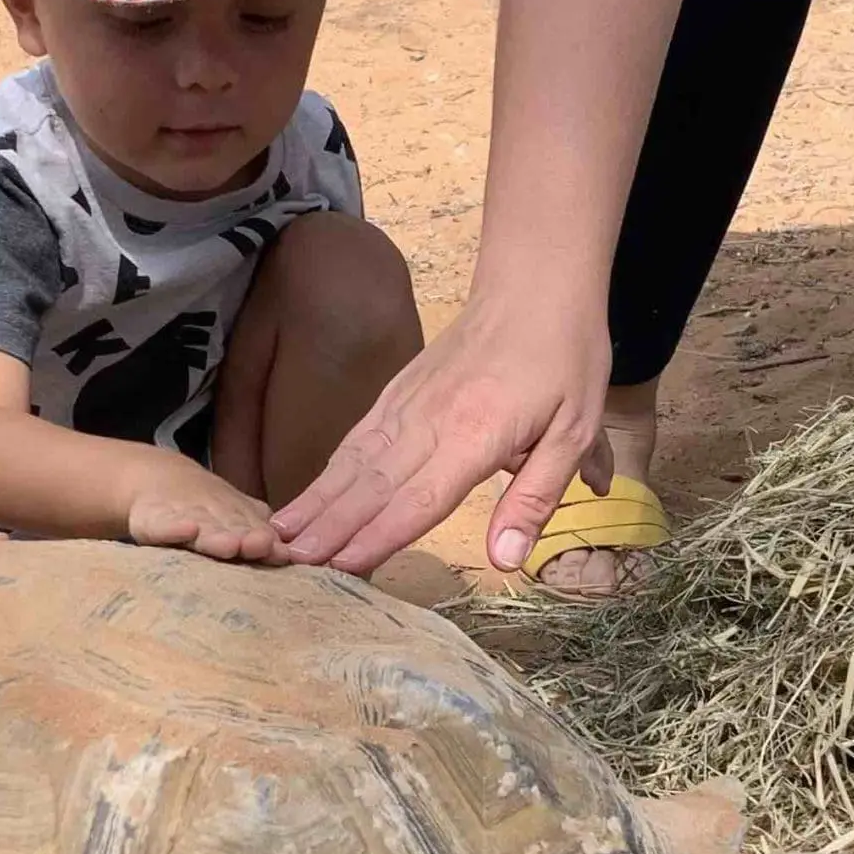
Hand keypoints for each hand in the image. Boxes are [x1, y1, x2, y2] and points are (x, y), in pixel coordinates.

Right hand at [126, 462, 284, 563]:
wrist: (156, 480)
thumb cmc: (205, 510)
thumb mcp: (232, 517)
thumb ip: (257, 531)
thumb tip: (287, 551)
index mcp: (235, 520)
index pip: (254, 531)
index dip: (266, 540)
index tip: (279, 551)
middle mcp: (211, 518)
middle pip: (231, 529)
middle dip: (246, 538)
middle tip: (261, 545)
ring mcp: (180, 518)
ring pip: (201, 529)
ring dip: (216, 537)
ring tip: (230, 545)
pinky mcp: (152, 522)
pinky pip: (162, 527)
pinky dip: (173, 528)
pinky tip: (186, 529)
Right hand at [272, 293, 613, 576]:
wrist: (534, 286)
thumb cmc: (565, 361)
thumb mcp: (575, 432)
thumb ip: (536, 496)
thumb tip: (505, 559)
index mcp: (475, 435)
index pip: (419, 498)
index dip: (378, 536)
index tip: (341, 566)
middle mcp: (429, 421)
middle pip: (372, 484)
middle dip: (329, 527)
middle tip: (285, 563)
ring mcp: (406, 403)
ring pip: (353, 460)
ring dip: (317, 500)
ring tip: (278, 534)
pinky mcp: (397, 391)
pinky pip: (357, 437)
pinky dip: (329, 469)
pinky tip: (308, 495)